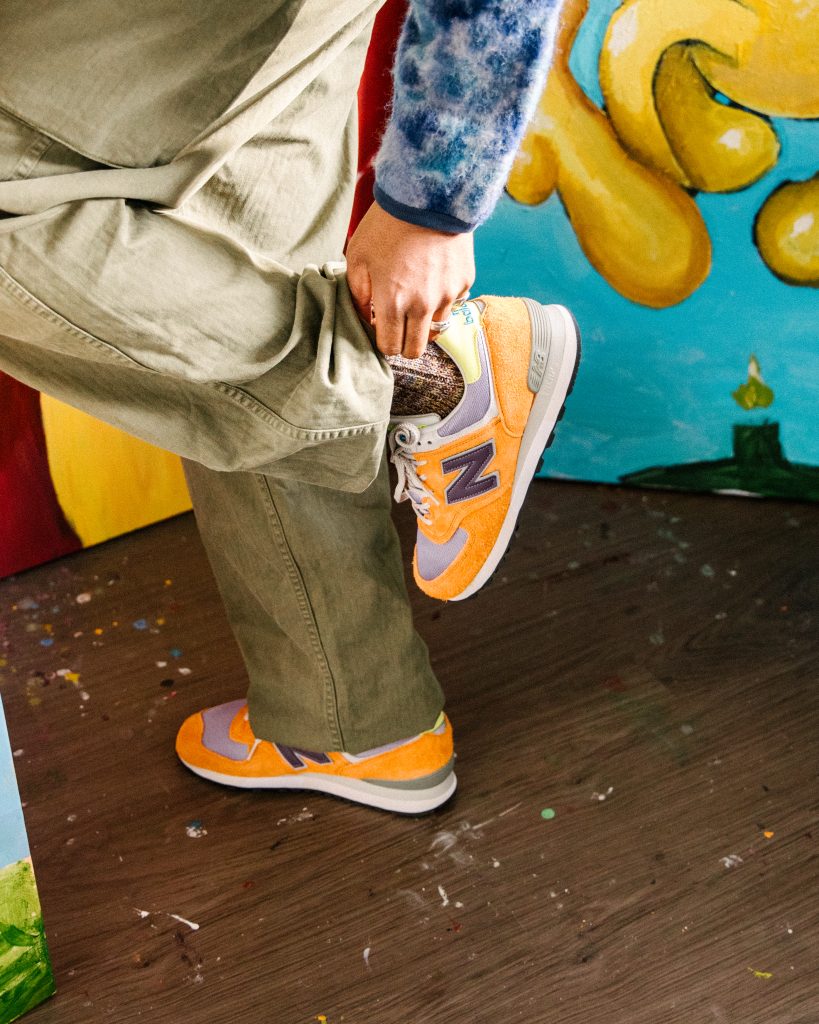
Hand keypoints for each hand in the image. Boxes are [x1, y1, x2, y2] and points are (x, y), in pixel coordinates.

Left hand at [346, 201, 474, 359]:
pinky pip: (452, 304)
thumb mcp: (358, 258)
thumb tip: (365, 317)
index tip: (381, 329)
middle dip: (404, 344)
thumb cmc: (386, 224)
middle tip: (399, 327)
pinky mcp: (464, 283)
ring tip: (416, 300)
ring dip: (424, 322)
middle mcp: (422, 306)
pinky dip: (442, 299)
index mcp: (392, 303)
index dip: (383, 342)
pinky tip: (433, 277)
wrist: (427, 195)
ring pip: (435, 329)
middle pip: (415, 350)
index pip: (389, 347)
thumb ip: (358, 295)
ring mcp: (446, 296)